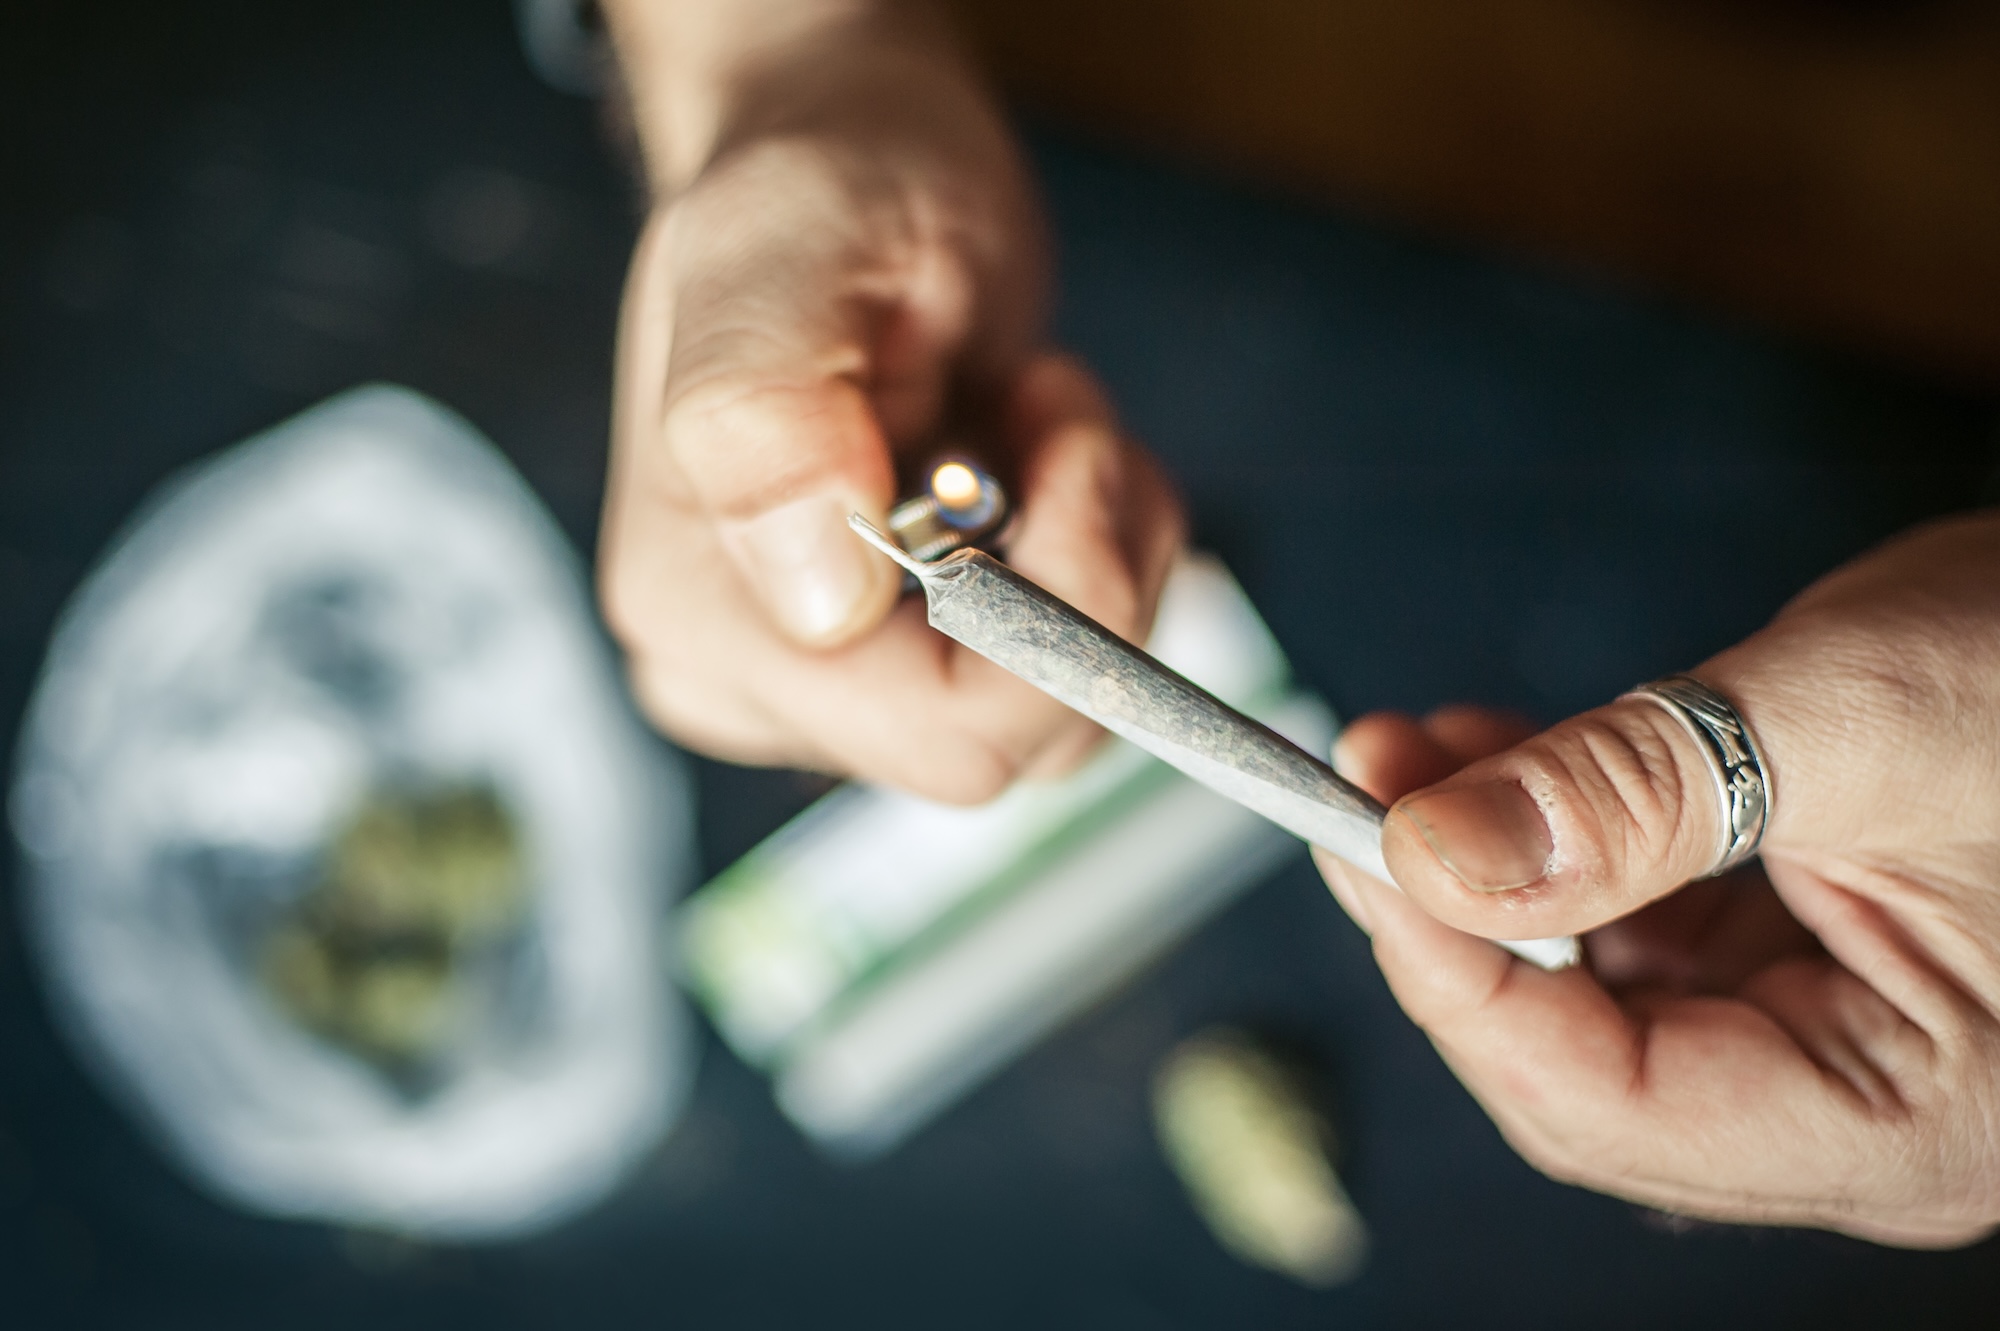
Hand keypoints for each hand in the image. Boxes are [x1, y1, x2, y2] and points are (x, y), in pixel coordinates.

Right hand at [596, 1, 1181, 799]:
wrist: (850, 165)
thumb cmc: (812, 197)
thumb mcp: (776, 268)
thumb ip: (770, 430)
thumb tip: (824, 600)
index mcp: (701, 610)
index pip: (931, 728)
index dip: (1049, 623)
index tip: (1063, 452)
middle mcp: (763, 670)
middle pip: (1007, 738)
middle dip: (1080, 580)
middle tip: (1051, 411)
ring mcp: (849, 668)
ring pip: (1060, 709)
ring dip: (1099, 548)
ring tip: (1037, 406)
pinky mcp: (924, 645)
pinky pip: (1074, 665)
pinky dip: (1107, 547)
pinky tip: (1049, 443)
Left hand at [1315, 510, 1999, 1245]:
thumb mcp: (1844, 722)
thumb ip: (1632, 799)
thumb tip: (1431, 855)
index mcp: (1909, 1118)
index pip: (1613, 1103)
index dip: (1461, 983)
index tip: (1369, 851)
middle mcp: (1858, 1109)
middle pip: (1579, 1065)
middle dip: (1455, 921)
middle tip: (1364, 787)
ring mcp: (1822, 1039)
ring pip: (1588, 990)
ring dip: (1487, 868)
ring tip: (1411, 752)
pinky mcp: (1793, 964)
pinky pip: (1631, 929)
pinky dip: (1552, 844)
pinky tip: (1491, 760)